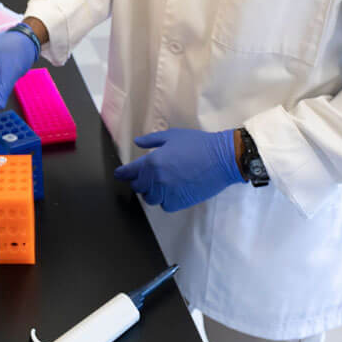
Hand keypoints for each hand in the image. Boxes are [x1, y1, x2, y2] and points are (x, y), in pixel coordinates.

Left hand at [114, 128, 240, 210]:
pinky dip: (165, 200)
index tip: (119, 174)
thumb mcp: (172, 136)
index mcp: (152, 162)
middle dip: (139, 182)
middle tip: (145, 177)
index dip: (123, 173)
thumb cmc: (197, 144)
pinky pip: (165, 206)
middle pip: (139, 187)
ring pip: (151, 199)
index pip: (130, 172)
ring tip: (159, 185)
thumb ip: (151, 140)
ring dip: (152, 192)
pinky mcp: (180, 202)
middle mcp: (157, 180)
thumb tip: (137, 142)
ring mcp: (168, 193)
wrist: (222, 159)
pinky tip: (171, 192)